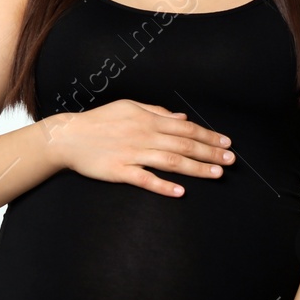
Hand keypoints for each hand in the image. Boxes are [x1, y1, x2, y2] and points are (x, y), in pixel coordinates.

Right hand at [41, 99, 232, 196]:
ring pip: (170, 161)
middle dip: (210, 153)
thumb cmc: (100, 121)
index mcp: (148, 120)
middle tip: (231, 160)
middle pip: (184, 144)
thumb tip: (181, 118)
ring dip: (195, 168)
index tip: (226, 142)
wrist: (68, 136)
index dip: (208, 135)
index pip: (185, 128)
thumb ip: (156, 112)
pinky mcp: (119, 171)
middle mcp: (144, 135)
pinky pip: (144, 179)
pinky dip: (163, 185)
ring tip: (216, 174)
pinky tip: (180, 191)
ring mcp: (132, 153)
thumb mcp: (129, 107)